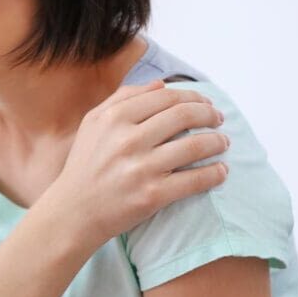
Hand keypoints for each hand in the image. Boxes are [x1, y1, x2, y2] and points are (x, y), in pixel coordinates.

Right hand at [48, 79, 228, 250]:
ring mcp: (141, 168)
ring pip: (195, 145)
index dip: (192, 97)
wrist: (74, 211)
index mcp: (114, 118)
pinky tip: (221, 171)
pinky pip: (195, 180)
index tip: (204, 103)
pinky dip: (214, 174)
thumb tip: (161, 85)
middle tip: (218, 119)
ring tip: (223, 142)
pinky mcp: (152, 195)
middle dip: (209, 114)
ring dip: (217, 141)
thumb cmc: (85, 165)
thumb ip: (123, 98)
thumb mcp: (93, 123)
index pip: (165, 97)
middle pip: (183, 115)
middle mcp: (127, 139)